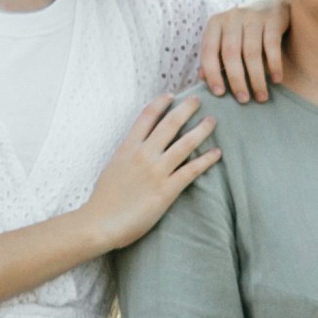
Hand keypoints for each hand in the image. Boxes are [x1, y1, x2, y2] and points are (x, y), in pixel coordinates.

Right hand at [80, 96, 218, 254]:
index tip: (171, 95)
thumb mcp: (112, 167)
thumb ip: (126, 155)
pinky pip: (191, 170)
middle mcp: (144, 154)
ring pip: (185, 143)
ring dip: (201, 129)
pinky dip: (206, 160)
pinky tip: (217, 153)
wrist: (100, 223)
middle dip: (186, 108)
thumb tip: (135, 149)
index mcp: (127, 147)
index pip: (147, 117)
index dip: (161, 103)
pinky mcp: (167, 190)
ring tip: (212, 121)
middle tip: (198, 100)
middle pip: (170, 124)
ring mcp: (157, 171)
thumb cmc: (103, 199)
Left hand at [199, 0, 288, 103]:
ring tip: (261, 97)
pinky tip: (276, 80)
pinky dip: (274, 65)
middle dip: (236, 80)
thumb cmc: (244, 30)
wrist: (272, 4)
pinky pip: (272, 45)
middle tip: (243, 100)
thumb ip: (215, 57)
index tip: (219, 94)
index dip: (213, 74)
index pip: (209, 51)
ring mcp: (252, 16)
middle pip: (231, 53)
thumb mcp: (225, 39)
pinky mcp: (272, 19)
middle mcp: (232, 17)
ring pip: (251, 52)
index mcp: (215, 23)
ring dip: (256, 78)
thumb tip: (202, 79)